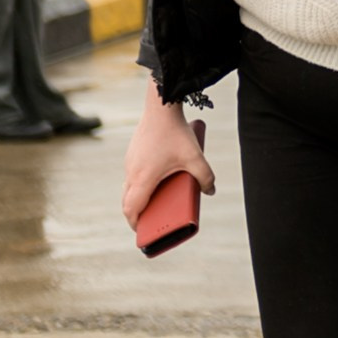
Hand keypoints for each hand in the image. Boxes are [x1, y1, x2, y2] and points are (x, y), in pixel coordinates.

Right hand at [121, 89, 214, 229]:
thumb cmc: (175, 133)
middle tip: (149, 221)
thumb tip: (210, 191)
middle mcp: (132, 171)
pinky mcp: (133, 153)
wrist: (160, 106)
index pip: (131, 209)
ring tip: (155, 204)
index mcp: (143, 178)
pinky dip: (139, 184)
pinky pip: (132, 174)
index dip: (134, 223)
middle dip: (136, 214)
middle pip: (127, 201)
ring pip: (128, 187)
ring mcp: (130, 161)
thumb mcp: (195, 157)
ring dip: (137, 198)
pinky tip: (156, 181)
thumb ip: (205, 176)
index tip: (141, 231)